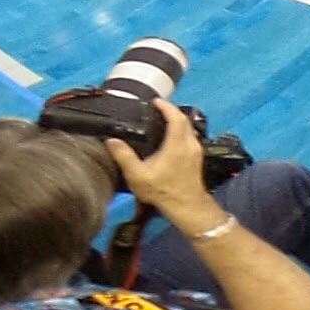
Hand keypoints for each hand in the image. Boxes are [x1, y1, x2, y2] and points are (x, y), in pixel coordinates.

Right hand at [108, 95, 220, 210]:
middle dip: (171, 111)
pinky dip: (181, 132)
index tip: (155, 102)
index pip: (175, 116)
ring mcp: (195, 152)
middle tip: (158, 109)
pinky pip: (190, 137)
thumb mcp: (138, 175)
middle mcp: (189, 144)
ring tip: (163, 121)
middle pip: (184, 119)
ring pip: (189, 128)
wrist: (186, 207)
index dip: (165, 106)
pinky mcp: (197, 159)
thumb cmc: (163, 191)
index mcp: (176, 144)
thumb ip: (124, 156)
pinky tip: (171, 139)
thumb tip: (112, 141)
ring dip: (177, 121)